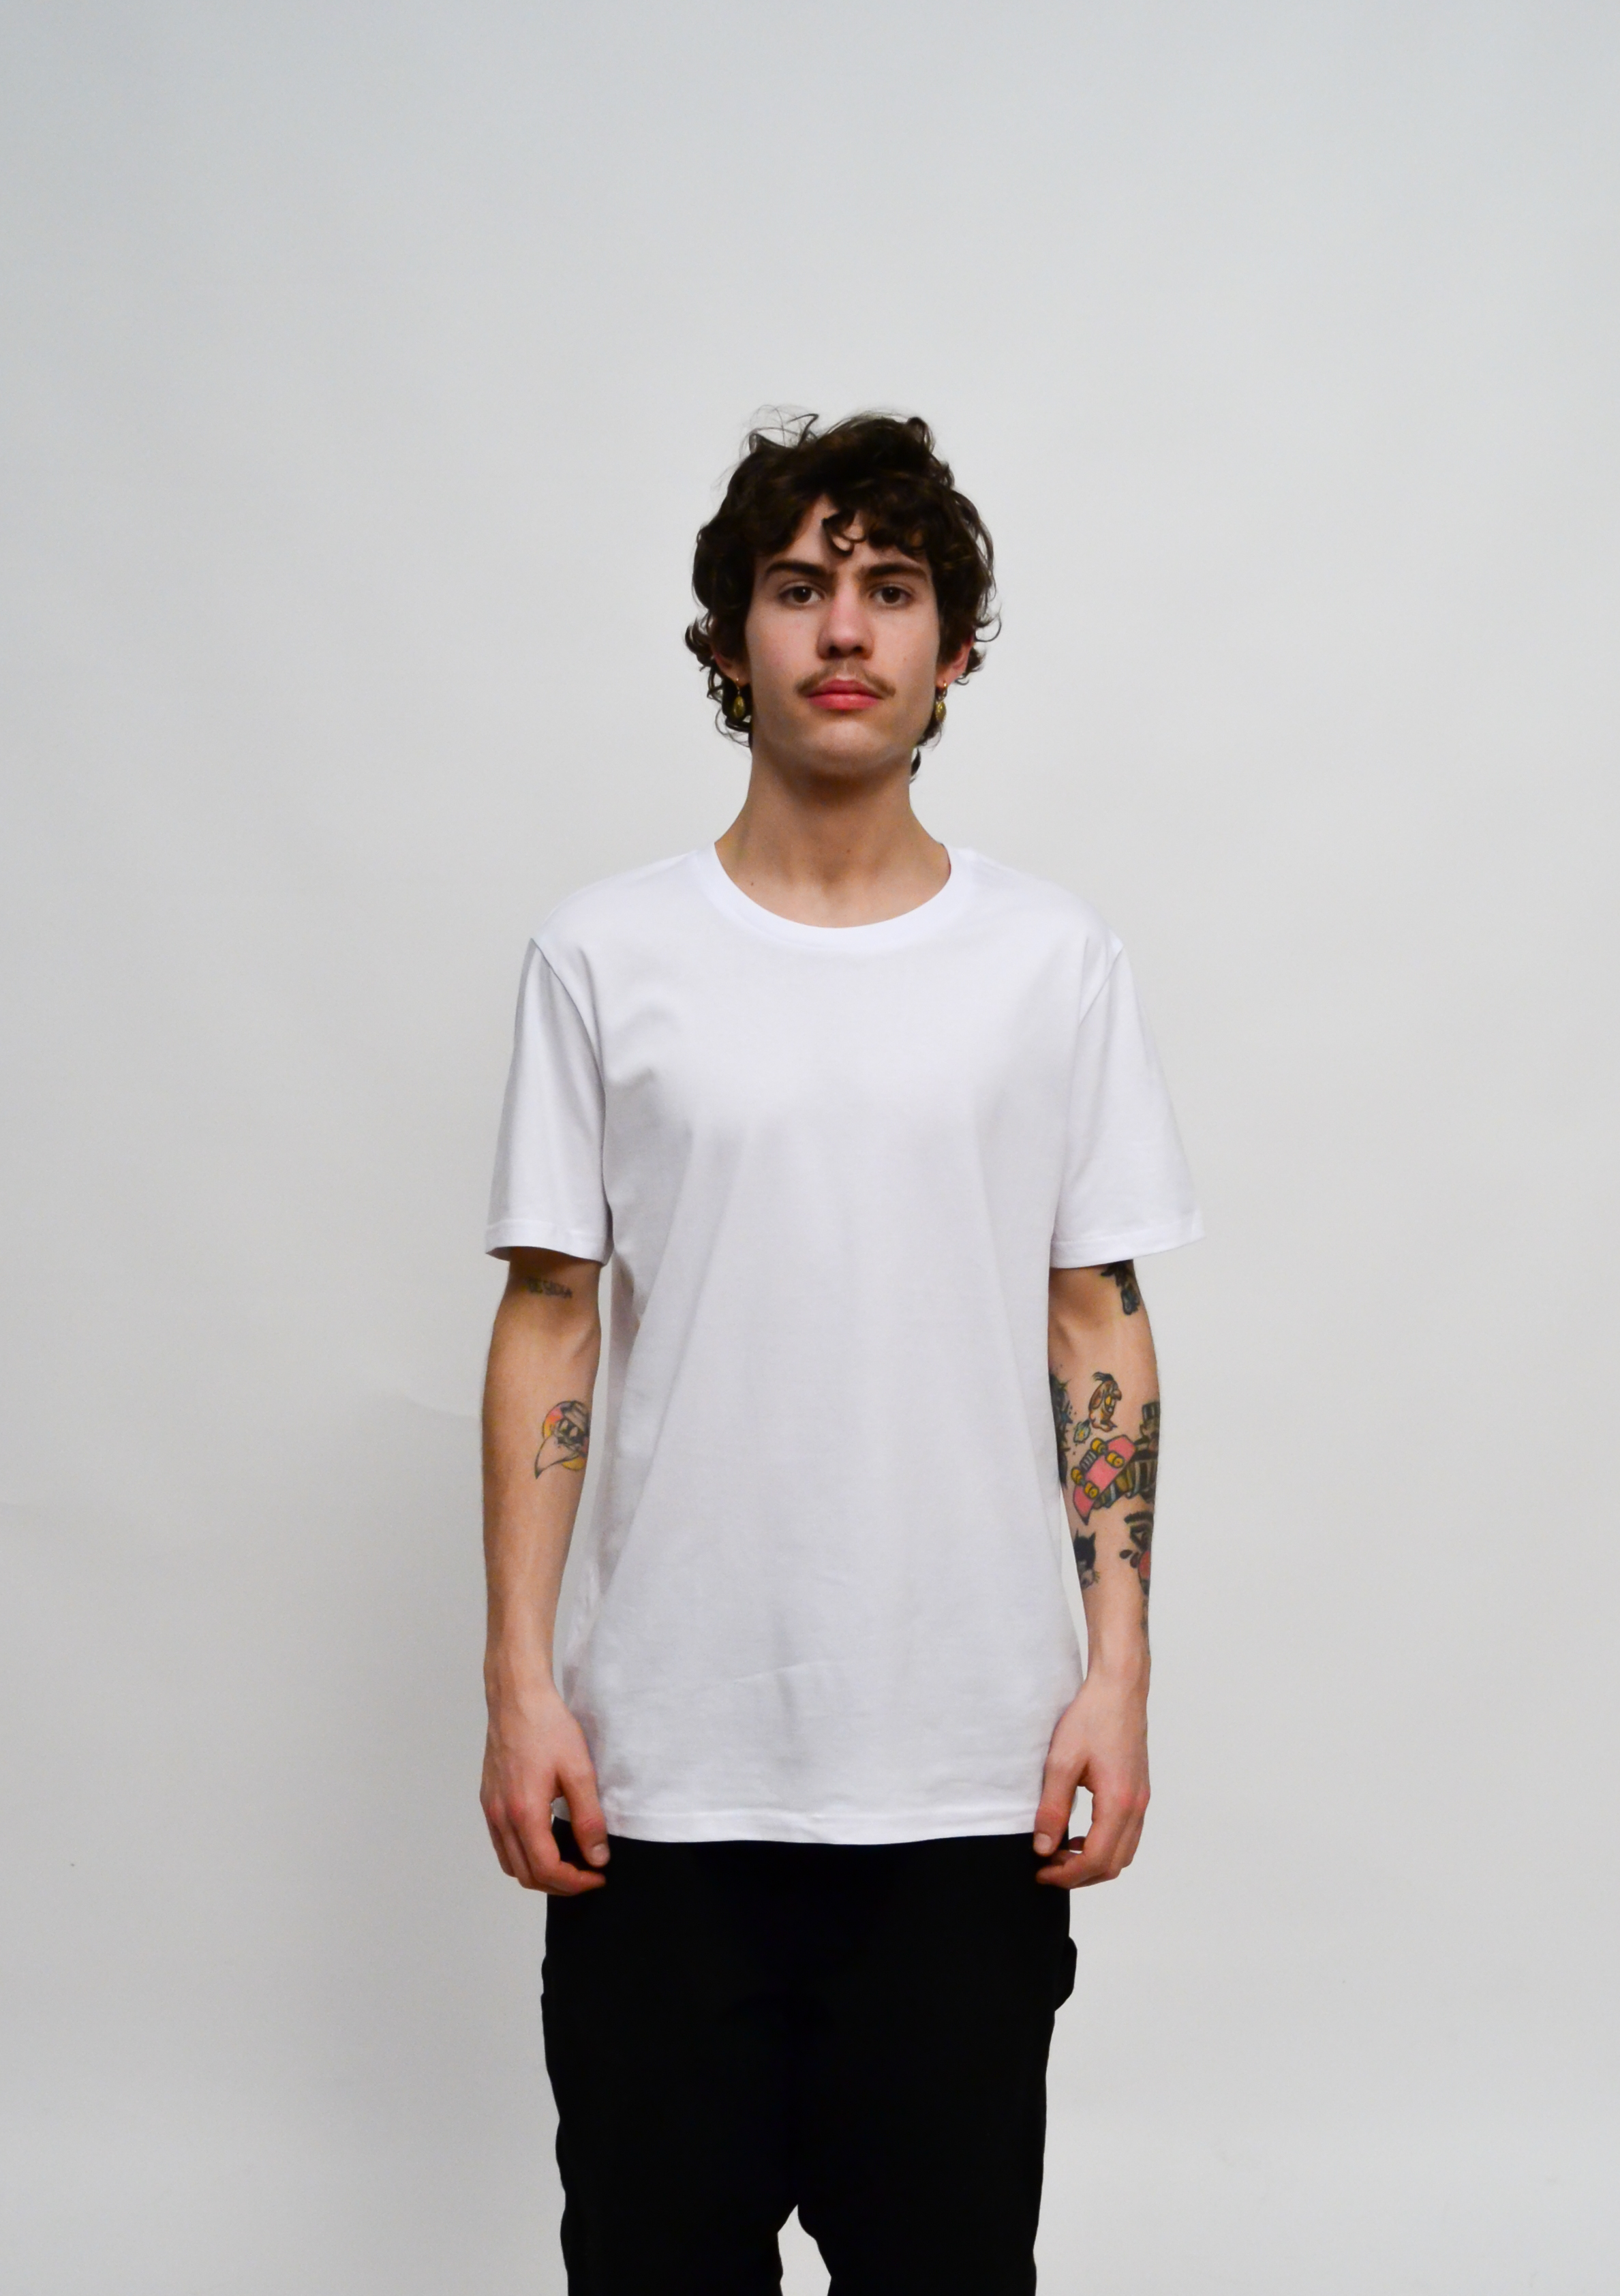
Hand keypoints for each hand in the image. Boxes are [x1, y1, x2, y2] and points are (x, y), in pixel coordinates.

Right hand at [480, 1684, 608, 1893]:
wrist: (517, 1698)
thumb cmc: (547, 1727)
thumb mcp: (579, 1771)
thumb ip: (588, 1819)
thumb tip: (597, 1858)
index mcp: (524, 1812)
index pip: (547, 1869)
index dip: (576, 1883)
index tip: (599, 1876)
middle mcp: (502, 1817)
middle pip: (526, 1875)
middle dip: (560, 1885)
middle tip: (588, 1876)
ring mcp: (492, 1810)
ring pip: (511, 1864)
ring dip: (539, 1874)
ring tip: (570, 1865)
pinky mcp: (489, 1801)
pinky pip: (502, 1845)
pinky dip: (523, 1857)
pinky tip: (545, 1844)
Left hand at [1032, 1670, 1149, 1889]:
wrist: (1119, 1690)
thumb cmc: (1091, 1718)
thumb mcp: (1061, 1762)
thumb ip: (1052, 1808)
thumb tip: (1042, 1848)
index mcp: (1119, 1802)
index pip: (1096, 1860)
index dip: (1066, 1875)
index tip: (1040, 1872)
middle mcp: (1137, 1807)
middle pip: (1113, 1865)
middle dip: (1078, 1875)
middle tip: (1046, 1867)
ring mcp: (1141, 1801)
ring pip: (1123, 1854)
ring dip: (1092, 1863)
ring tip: (1059, 1852)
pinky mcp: (1139, 1793)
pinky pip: (1126, 1836)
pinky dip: (1104, 1846)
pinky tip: (1079, 1835)